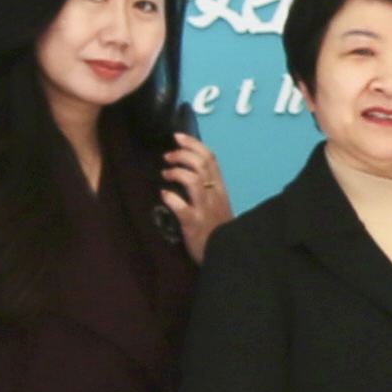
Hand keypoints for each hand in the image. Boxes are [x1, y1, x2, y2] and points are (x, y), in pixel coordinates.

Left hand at [161, 134, 233, 260]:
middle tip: (167, 156)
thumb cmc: (219, 229)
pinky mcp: (194, 224)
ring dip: (176, 172)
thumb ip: (207, 186)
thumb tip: (189, 167)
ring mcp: (204, 209)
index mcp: (220, 188)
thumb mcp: (218, 203)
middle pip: (201, 164)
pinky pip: (182, 207)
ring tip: (165, 174)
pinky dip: (171, 198)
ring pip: (193, 180)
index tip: (178, 137)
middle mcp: (214, 195)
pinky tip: (164, 195)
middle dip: (182, 155)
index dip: (193, 144)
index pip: (210, 158)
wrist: (226, 254)